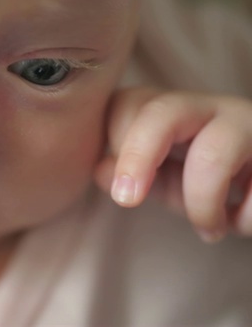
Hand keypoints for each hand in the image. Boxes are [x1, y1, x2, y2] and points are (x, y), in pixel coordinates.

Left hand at [95, 87, 251, 242]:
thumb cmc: (199, 178)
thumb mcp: (159, 178)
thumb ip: (127, 174)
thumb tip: (100, 171)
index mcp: (165, 109)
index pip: (127, 106)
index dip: (116, 148)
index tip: (123, 192)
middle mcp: (205, 107)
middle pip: (165, 111)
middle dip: (138, 157)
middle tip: (127, 200)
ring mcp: (245, 123)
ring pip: (213, 152)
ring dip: (203, 203)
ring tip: (209, 229)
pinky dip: (245, 218)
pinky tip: (240, 222)